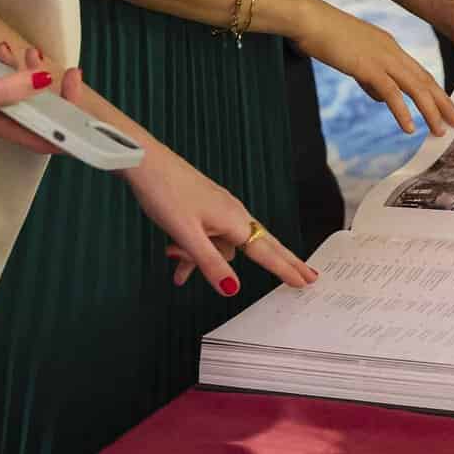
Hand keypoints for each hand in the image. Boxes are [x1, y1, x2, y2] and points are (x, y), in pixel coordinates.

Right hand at [0, 46, 66, 153]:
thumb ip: (5, 89)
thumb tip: (45, 83)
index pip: (46, 137)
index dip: (71, 126)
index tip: (80, 96)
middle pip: (37, 111)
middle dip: (54, 90)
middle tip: (60, 65)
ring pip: (19, 93)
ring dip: (29, 73)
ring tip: (26, 51)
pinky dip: (6, 66)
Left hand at [123, 137, 317, 295]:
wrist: (148, 163)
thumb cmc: (166, 193)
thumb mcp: (187, 235)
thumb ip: (210, 264)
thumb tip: (233, 289)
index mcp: (234, 220)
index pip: (267, 252)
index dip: (285, 269)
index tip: (305, 281)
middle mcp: (232, 214)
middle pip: (261, 246)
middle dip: (279, 263)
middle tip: (306, 277)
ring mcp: (219, 210)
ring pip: (223, 245)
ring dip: (203, 258)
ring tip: (173, 258)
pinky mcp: (205, 208)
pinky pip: (208, 237)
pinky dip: (195, 250)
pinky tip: (175, 258)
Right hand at [295, 1, 453, 135]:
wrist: (309, 19)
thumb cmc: (325, 36)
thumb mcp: (353, 58)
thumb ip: (369, 78)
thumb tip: (383, 99)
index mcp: (389, 46)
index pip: (419, 72)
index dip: (435, 92)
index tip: (447, 108)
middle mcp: (392, 51)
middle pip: (425, 80)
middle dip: (443, 103)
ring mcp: (381, 58)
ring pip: (415, 87)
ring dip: (430, 111)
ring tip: (440, 132)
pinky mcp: (367, 66)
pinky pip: (391, 92)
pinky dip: (402, 111)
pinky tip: (409, 128)